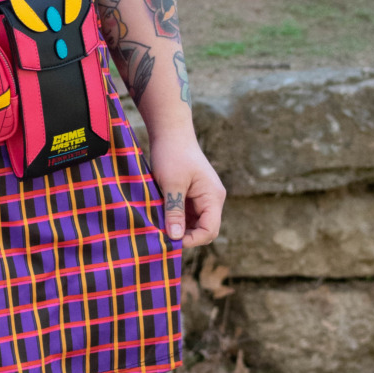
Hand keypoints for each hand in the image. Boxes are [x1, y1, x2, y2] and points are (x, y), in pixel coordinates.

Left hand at [149, 128, 225, 247]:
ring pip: (195, 223)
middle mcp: (213, 199)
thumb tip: (176, 238)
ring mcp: (204, 197)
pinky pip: (189, 214)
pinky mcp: (194, 195)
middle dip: (185, 236)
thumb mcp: (171, 184)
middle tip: (162, 237)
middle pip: (204, 229)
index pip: (209, 230)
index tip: (170, 240)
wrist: (171, 132)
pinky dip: (176, 219)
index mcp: (213, 197)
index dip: (192, 240)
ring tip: (160, 227)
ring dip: (179, 228)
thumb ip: (175, 211)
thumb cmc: (172, 154)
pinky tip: (161, 218)